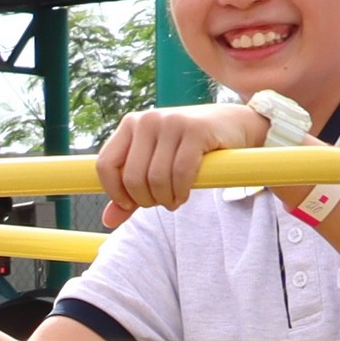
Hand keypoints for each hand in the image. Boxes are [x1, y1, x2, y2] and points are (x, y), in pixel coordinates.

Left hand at [93, 102, 264, 220]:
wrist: (234, 126)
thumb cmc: (189, 148)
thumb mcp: (155, 166)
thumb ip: (131, 192)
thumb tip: (108, 220)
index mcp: (130, 124)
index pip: (105, 164)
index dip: (115, 192)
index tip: (130, 204)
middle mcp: (147, 119)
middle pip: (132, 177)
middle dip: (146, 200)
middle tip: (161, 203)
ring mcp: (171, 122)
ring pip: (156, 178)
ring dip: (165, 199)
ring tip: (174, 200)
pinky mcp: (195, 130)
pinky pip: (180, 173)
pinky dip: (181, 191)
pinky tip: (184, 195)